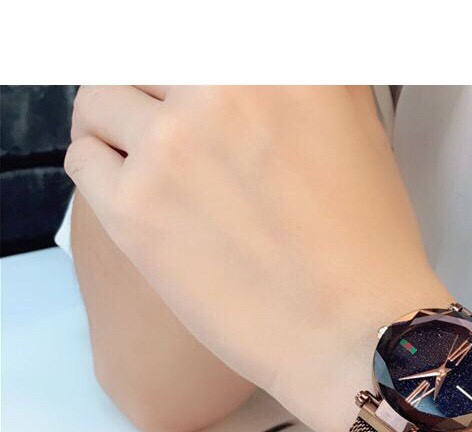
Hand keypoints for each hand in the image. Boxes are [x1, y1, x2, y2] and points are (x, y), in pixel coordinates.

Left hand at [66, 86, 450, 431]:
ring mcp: (173, 146)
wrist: (353, 335)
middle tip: (173, 130)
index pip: (194, 35)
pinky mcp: (135, 208)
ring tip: (145, 160)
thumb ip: (306, 82)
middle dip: (154, 90)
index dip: (190, 73)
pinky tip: (137, 195)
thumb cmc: (367, 248)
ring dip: (118, 124)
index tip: (190, 91)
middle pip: (143, 56)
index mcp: (280, 61)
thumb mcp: (361, 136)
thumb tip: (260, 68)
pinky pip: (82, 157)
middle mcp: (222, 86)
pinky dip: (101, 168)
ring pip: (100, 98)